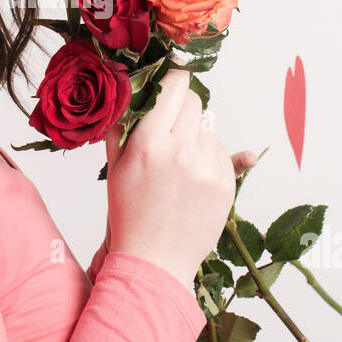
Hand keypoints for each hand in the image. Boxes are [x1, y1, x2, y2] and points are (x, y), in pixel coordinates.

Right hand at [103, 68, 254, 289]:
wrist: (154, 260)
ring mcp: (206, 167)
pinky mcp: (226, 184)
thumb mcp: (115, 166)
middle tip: (170, 132)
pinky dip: (209, 160)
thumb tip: (128, 88)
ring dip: (195, 138)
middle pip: (195, 103)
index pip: (175, 86)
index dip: (174, 80)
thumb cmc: (130, 213)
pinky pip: (222, 153)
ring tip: (178, 167)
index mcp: (149, 141)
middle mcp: (181, 150)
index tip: (172, 83)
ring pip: (209, 129)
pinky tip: (191, 182)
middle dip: (182, 111)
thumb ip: (122, 124)